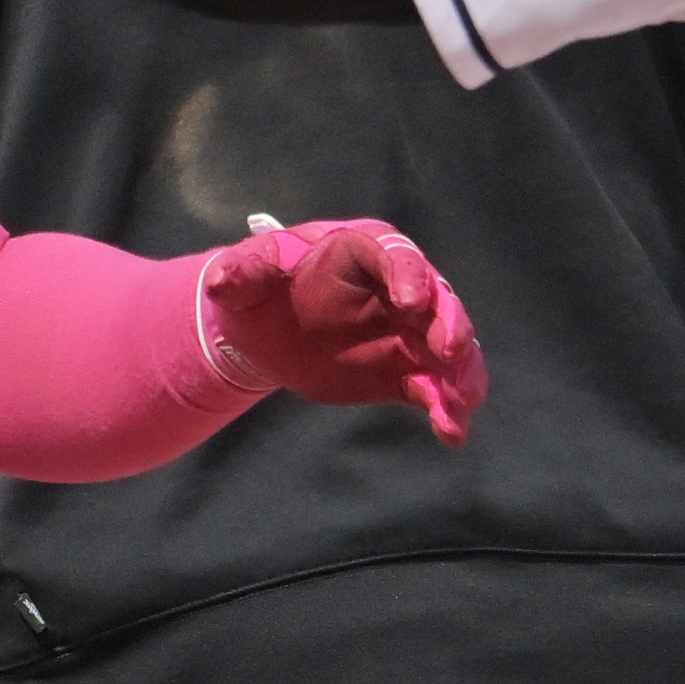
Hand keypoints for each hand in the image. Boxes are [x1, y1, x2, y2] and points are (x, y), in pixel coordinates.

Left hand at [204, 218, 485, 443]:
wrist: (268, 331)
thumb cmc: (263, 289)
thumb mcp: (247, 276)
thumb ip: (242, 273)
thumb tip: (222, 280)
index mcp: (363, 250)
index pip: (394, 255)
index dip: (408, 275)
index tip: (412, 302)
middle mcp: (400, 286)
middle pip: (438, 299)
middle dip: (448, 323)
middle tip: (449, 351)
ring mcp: (408, 331)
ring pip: (447, 347)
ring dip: (461, 373)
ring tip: (463, 402)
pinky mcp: (406, 370)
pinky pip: (434, 387)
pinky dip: (446, 408)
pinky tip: (451, 433)